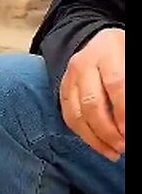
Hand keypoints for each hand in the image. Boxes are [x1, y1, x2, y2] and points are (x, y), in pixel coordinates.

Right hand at [60, 28, 124, 160]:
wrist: (99, 40)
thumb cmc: (123, 53)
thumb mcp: (131, 62)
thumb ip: (128, 89)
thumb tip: (128, 121)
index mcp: (108, 52)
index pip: (117, 84)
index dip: (123, 112)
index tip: (129, 132)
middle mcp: (83, 64)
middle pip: (92, 103)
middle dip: (108, 131)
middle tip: (123, 146)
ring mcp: (69, 78)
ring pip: (76, 114)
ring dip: (95, 138)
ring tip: (113, 152)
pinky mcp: (61, 90)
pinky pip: (69, 117)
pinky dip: (83, 135)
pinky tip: (99, 145)